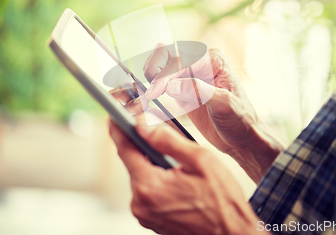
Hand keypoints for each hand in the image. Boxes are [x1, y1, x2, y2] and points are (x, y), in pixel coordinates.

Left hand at [109, 120, 265, 234]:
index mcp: (150, 186)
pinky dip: (158, 179)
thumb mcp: (201, 160)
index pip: (125, 150)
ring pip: (141, 176)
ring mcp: (145, 215)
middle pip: (133, 162)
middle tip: (158, 130)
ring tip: (177, 159)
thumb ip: (169, 140)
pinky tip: (177, 176)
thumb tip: (144, 125)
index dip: (118, 129)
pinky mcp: (152, 220)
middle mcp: (141, 203)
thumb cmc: (223, 201)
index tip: (113, 115)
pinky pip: (148, 191)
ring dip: (153, 163)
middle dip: (143, 145)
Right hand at [142, 45, 283, 182]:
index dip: (167, 73)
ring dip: (150, 76)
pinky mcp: (182, 91)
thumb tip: (173, 85)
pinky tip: (144, 95)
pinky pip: (162, 83)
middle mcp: (200, 63)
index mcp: (214, 60)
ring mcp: (190, 76)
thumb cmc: (240, 120)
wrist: (241, 139)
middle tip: (147, 88)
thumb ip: (199, 91)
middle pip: (169, 56)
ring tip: (143, 92)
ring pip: (162, 67)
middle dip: (154, 68)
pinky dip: (151, 87)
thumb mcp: (224, 104)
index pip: (184, 59)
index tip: (155, 90)